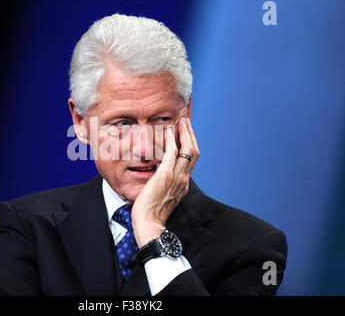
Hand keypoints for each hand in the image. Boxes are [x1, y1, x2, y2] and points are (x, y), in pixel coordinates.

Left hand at [131, 117, 199, 246]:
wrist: (150, 224)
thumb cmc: (152, 213)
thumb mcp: (163, 197)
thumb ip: (166, 185)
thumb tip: (160, 177)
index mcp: (184, 184)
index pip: (192, 160)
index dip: (191, 144)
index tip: (187, 133)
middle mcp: (184, 179)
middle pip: (194, 151)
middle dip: (191, 134)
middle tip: (186, 121)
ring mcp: (176, 177)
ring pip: (188, 150)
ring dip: (184, 133)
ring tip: (180, 121)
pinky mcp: (165, 175)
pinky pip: (171, 153)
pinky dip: (171, 140)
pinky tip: (168, 131)